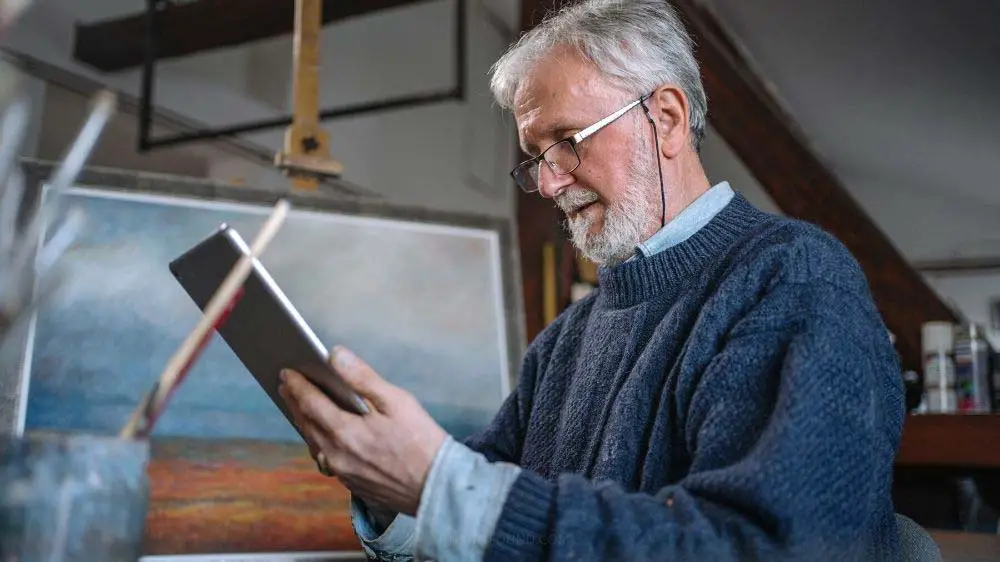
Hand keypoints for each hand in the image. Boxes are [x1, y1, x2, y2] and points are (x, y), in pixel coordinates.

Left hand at [278, 345, 448, 516]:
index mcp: (345, 432)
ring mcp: (343, 473)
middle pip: (307, 424)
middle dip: (295, 402)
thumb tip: (334, 355)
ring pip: (314, 444)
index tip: (286, 372)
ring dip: (304, 423)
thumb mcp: (397, 401)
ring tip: (300, 408)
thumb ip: (362, 378)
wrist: (437, 488)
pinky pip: (326, 459)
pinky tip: (323, 436)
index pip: (310, 403)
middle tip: (286, 386)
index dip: (297, 386)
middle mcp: (336, 454)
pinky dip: (319, 442)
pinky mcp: (352, 484)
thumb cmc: (422, 442)